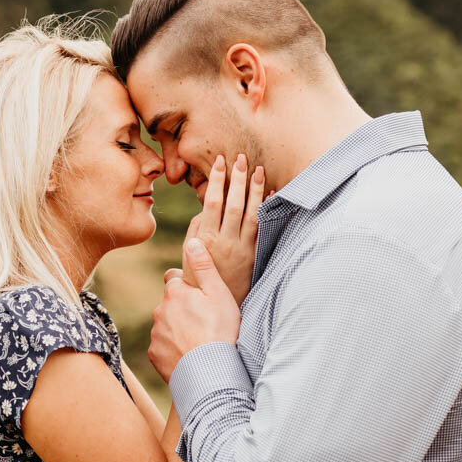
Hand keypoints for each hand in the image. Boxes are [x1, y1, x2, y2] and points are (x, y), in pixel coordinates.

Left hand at [148, 238, 240, 381]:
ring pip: (165, 325)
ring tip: (199, 341)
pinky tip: (189, 355)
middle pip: (170, 304)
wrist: (209, 372)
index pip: (175, 280)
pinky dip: (173, 349)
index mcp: (175, 292)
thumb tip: (192, 241)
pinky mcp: (154, 355)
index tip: (201, 299)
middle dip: (182, 309)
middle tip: (204, 323)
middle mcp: (159, 310)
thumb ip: (204, 266)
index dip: (188, 287)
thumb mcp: (219, 293)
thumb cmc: (219, 331)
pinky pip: (162, 347)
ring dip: (177, 330)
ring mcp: (155, 334)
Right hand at [185, 152, 265, 304]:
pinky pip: (263, 228)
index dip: (216, 179)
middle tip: (241, 158)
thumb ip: (197, 228)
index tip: (220, 162)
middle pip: (234, 203)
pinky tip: (271, 194)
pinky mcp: (254, 255)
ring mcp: (242, 249)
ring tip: (258, 170)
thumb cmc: (198, 274)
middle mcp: (224, 241)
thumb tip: (204, 209)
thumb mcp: (190, 251)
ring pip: (251, 213)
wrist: (213, 303)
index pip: (212, 201)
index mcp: (205, 238)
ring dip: (255, 190)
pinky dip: (267, 209)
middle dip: (237, 178)